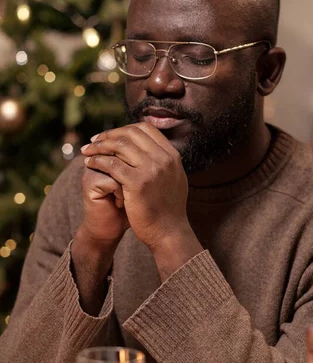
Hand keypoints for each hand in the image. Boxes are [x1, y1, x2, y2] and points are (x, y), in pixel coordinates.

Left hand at [80, 122, 189, 250]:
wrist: (169, 233)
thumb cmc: (167, 209)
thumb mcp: (174, 179)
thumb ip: (163, 162)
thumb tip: (150, 147)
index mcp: (172, 155)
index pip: (146, 129)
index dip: (124, 129)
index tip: (110, 136)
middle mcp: (164, 159)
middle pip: (131, 133)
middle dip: (109, 135)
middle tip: (94, 140)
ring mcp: (152, 169)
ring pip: (120, 145)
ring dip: (100, 146)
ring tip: (87, 150)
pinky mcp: (138, 183)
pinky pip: (112, 164)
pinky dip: (98, 161)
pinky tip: (90, 164)